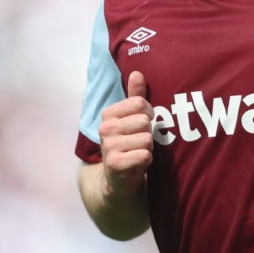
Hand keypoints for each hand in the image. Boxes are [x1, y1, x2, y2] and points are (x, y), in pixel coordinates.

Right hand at [98, 71, 153, 198]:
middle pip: (145, 121)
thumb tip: (137, 73)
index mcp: (108, 114)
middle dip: (148, 133)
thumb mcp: (131, 119)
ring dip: (148, 147)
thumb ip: (135, 96)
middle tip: (139, 141)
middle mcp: (105, 128)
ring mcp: (108, 146)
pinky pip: (144, 155)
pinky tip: (138, 162)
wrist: (117, 179)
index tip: (143, 122)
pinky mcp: (115, 164)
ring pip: (147, 139)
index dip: (149, 113)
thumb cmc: (128, 144)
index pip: (139, 103)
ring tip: (138, 151)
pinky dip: (146, 160)